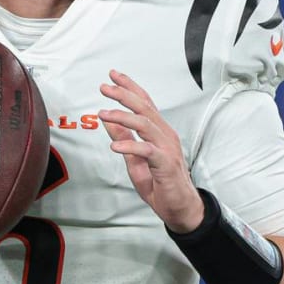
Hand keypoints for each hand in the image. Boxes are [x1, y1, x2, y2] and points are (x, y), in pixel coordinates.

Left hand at [99, 69, 204, 231]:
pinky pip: (147, 150)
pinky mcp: (165, 164)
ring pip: (145, 124)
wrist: (180, 207)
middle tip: (105, 87)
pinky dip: (130, 146)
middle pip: (144, 108)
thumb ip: (124, 139)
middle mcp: (165, 135)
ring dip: (122, 117)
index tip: (113, 76)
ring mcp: (167, 148)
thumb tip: (107, 122)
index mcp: (159, 132)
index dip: (130, 87)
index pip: (145, 103)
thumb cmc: (161, 183)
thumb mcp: (135, 159)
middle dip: (124, 95)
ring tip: (103, 114)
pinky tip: (114, 146)